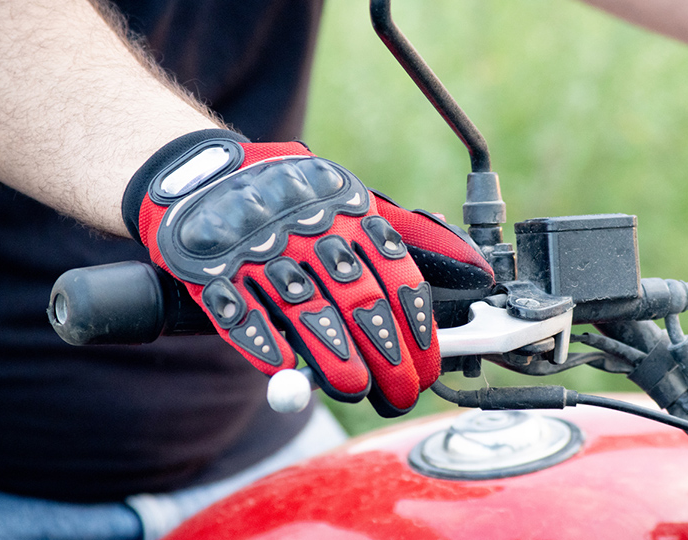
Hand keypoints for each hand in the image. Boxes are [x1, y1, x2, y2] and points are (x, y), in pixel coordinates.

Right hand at [122, 129, 493, 416]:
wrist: (209, 175)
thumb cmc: (297, 201)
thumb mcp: (357, 204)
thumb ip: (413, 237)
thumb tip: (477, 270)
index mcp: (351, 216)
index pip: (396, 278)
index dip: (417, 329)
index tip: (428, 368)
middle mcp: (310, 232)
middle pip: (358, 301)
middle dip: (386, 355)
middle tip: (401, 394)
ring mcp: (259, 248)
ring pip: (304, 309)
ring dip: (332, 354)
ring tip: (355, 389)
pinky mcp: (212, 268)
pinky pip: (240, 309)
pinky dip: (262, 340)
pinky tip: (283, 369)